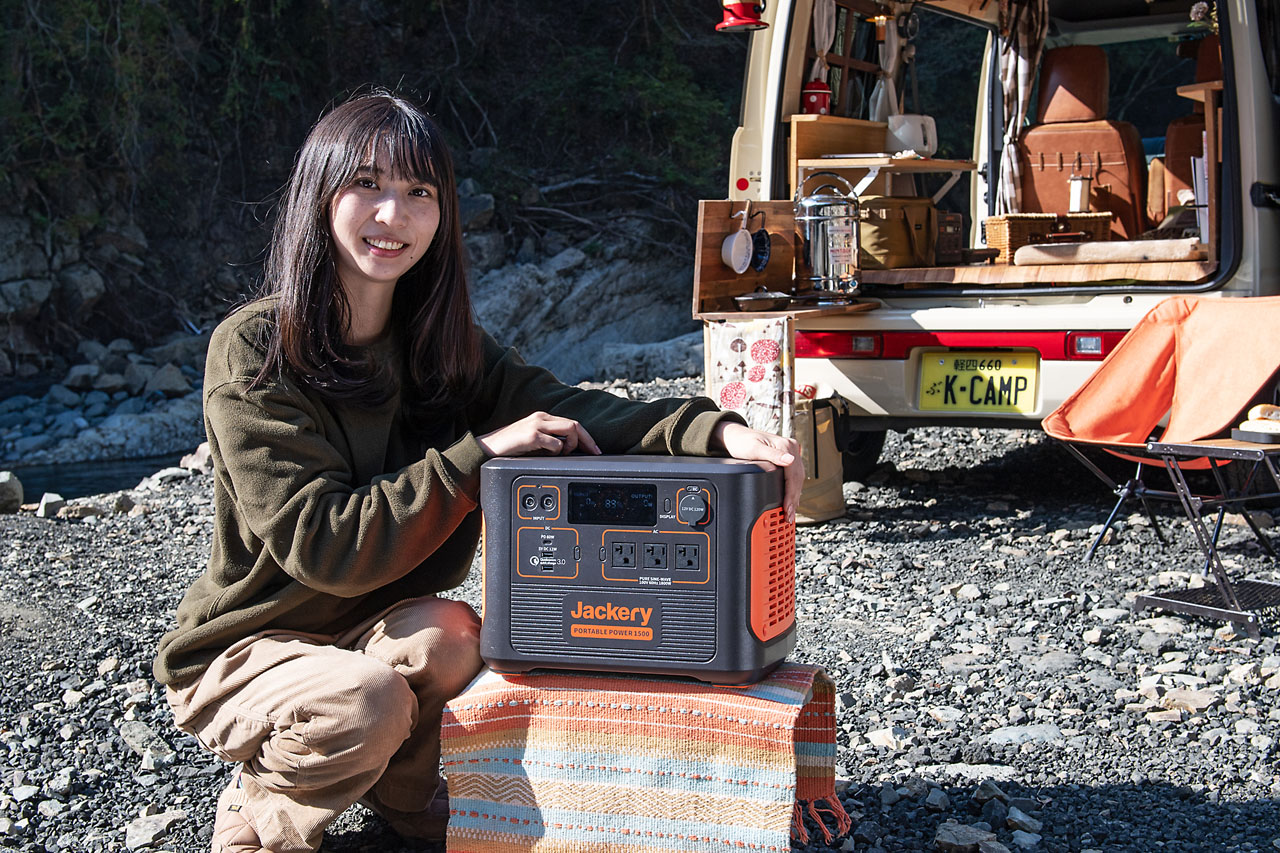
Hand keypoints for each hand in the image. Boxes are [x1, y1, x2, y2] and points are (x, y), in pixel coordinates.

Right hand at [477, 411, 600, 457]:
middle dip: (588, 441)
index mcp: (543, 418)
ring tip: (562, 455)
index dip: (586, 437)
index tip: (595, 449)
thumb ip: (548, 441)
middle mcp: (541, 418)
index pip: (571, 423)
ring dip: (572, 446)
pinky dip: (557, 452)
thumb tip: (567, 451)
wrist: (486, 448)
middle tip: (594, 453)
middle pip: (575, 425)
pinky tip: (547, 456)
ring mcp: (537, 425)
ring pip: (570, 430)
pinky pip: (556, 443)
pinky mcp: (532, 435)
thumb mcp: (532, 442)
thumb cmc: (508, 448)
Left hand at [712, 421, 803, 522]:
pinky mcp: (786, 457)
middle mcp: (791, 448)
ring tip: (790, 512)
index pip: (793, 474)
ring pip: (797, 478)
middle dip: (793, 498)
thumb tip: (790, 460)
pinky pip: (793, 476)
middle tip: (789, 516)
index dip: (791, 493)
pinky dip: (792, 489)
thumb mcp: (755, 449)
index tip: (788, 508)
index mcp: (786, 445)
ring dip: (794, 496)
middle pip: (797, 478)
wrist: (735, 437)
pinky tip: (791, 499)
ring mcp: (790, 453)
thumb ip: (773, 455)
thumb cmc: (742, 442)